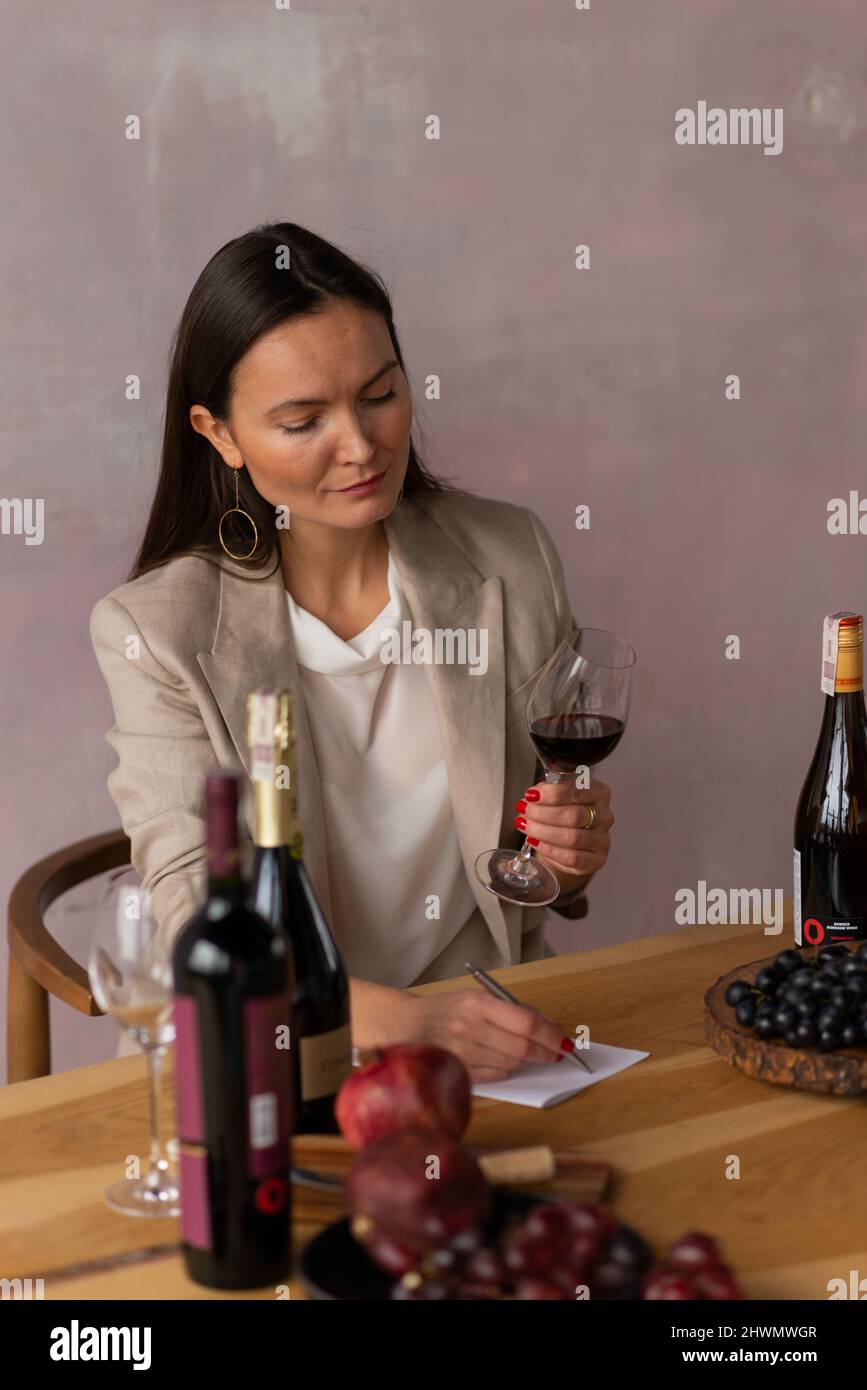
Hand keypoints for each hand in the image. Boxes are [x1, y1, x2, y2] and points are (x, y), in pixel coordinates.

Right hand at [407, 990, 568, 1082]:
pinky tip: (499, 1058)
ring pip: (512, 1064)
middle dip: (546, 1052)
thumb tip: (550, 1028)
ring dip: (524, 1060)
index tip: (564, 1040)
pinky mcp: (459, 1073)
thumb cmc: (448, 1009)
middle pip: (522, 1048)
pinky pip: (498, 1076)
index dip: (551, 1034)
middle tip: (556, 1052)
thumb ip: (512, 1010)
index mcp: (476, 1003)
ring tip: (519, 1050)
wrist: (407, 1026)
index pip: (526, 1023)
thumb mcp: (478, 997)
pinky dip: (506, 1069)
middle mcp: (469, 1028)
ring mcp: (463, 1054)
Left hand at [515, 778, 613, 887]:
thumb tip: (533, 796)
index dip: (552, 794)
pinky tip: (534, 841)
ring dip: (542, 831)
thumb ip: (547, 791)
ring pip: (572, 838)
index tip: (531, 795)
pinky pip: (571, 858)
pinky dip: (548, 849)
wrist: (571, 839)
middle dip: (543, 813)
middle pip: (574, 816)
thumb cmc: (564, 812)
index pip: (578, 791)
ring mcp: (602, 840)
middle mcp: (605, 816)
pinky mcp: (596, 860)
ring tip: (525, 825)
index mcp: (600, 793)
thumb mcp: (557, 795)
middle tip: (524, 810)